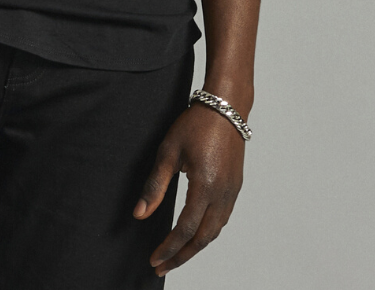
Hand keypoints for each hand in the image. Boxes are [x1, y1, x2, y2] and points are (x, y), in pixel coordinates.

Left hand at [133, 101, 245, 276]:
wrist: (226, 107)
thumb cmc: (195, 124)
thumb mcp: (168, 151)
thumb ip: (155, 186)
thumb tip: (139, 215)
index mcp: (205, 186)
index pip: (185, 229)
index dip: (169, 248)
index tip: (154, 260)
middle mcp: (222, 194)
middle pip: (203, 238)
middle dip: (182, 256)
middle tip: (163, 267)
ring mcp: (232, 192)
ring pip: (215, 231)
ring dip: (196, 247)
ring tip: (176, 255)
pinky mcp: (235, 187)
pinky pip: (222, 219)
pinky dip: (208, 232)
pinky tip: (196, 234)